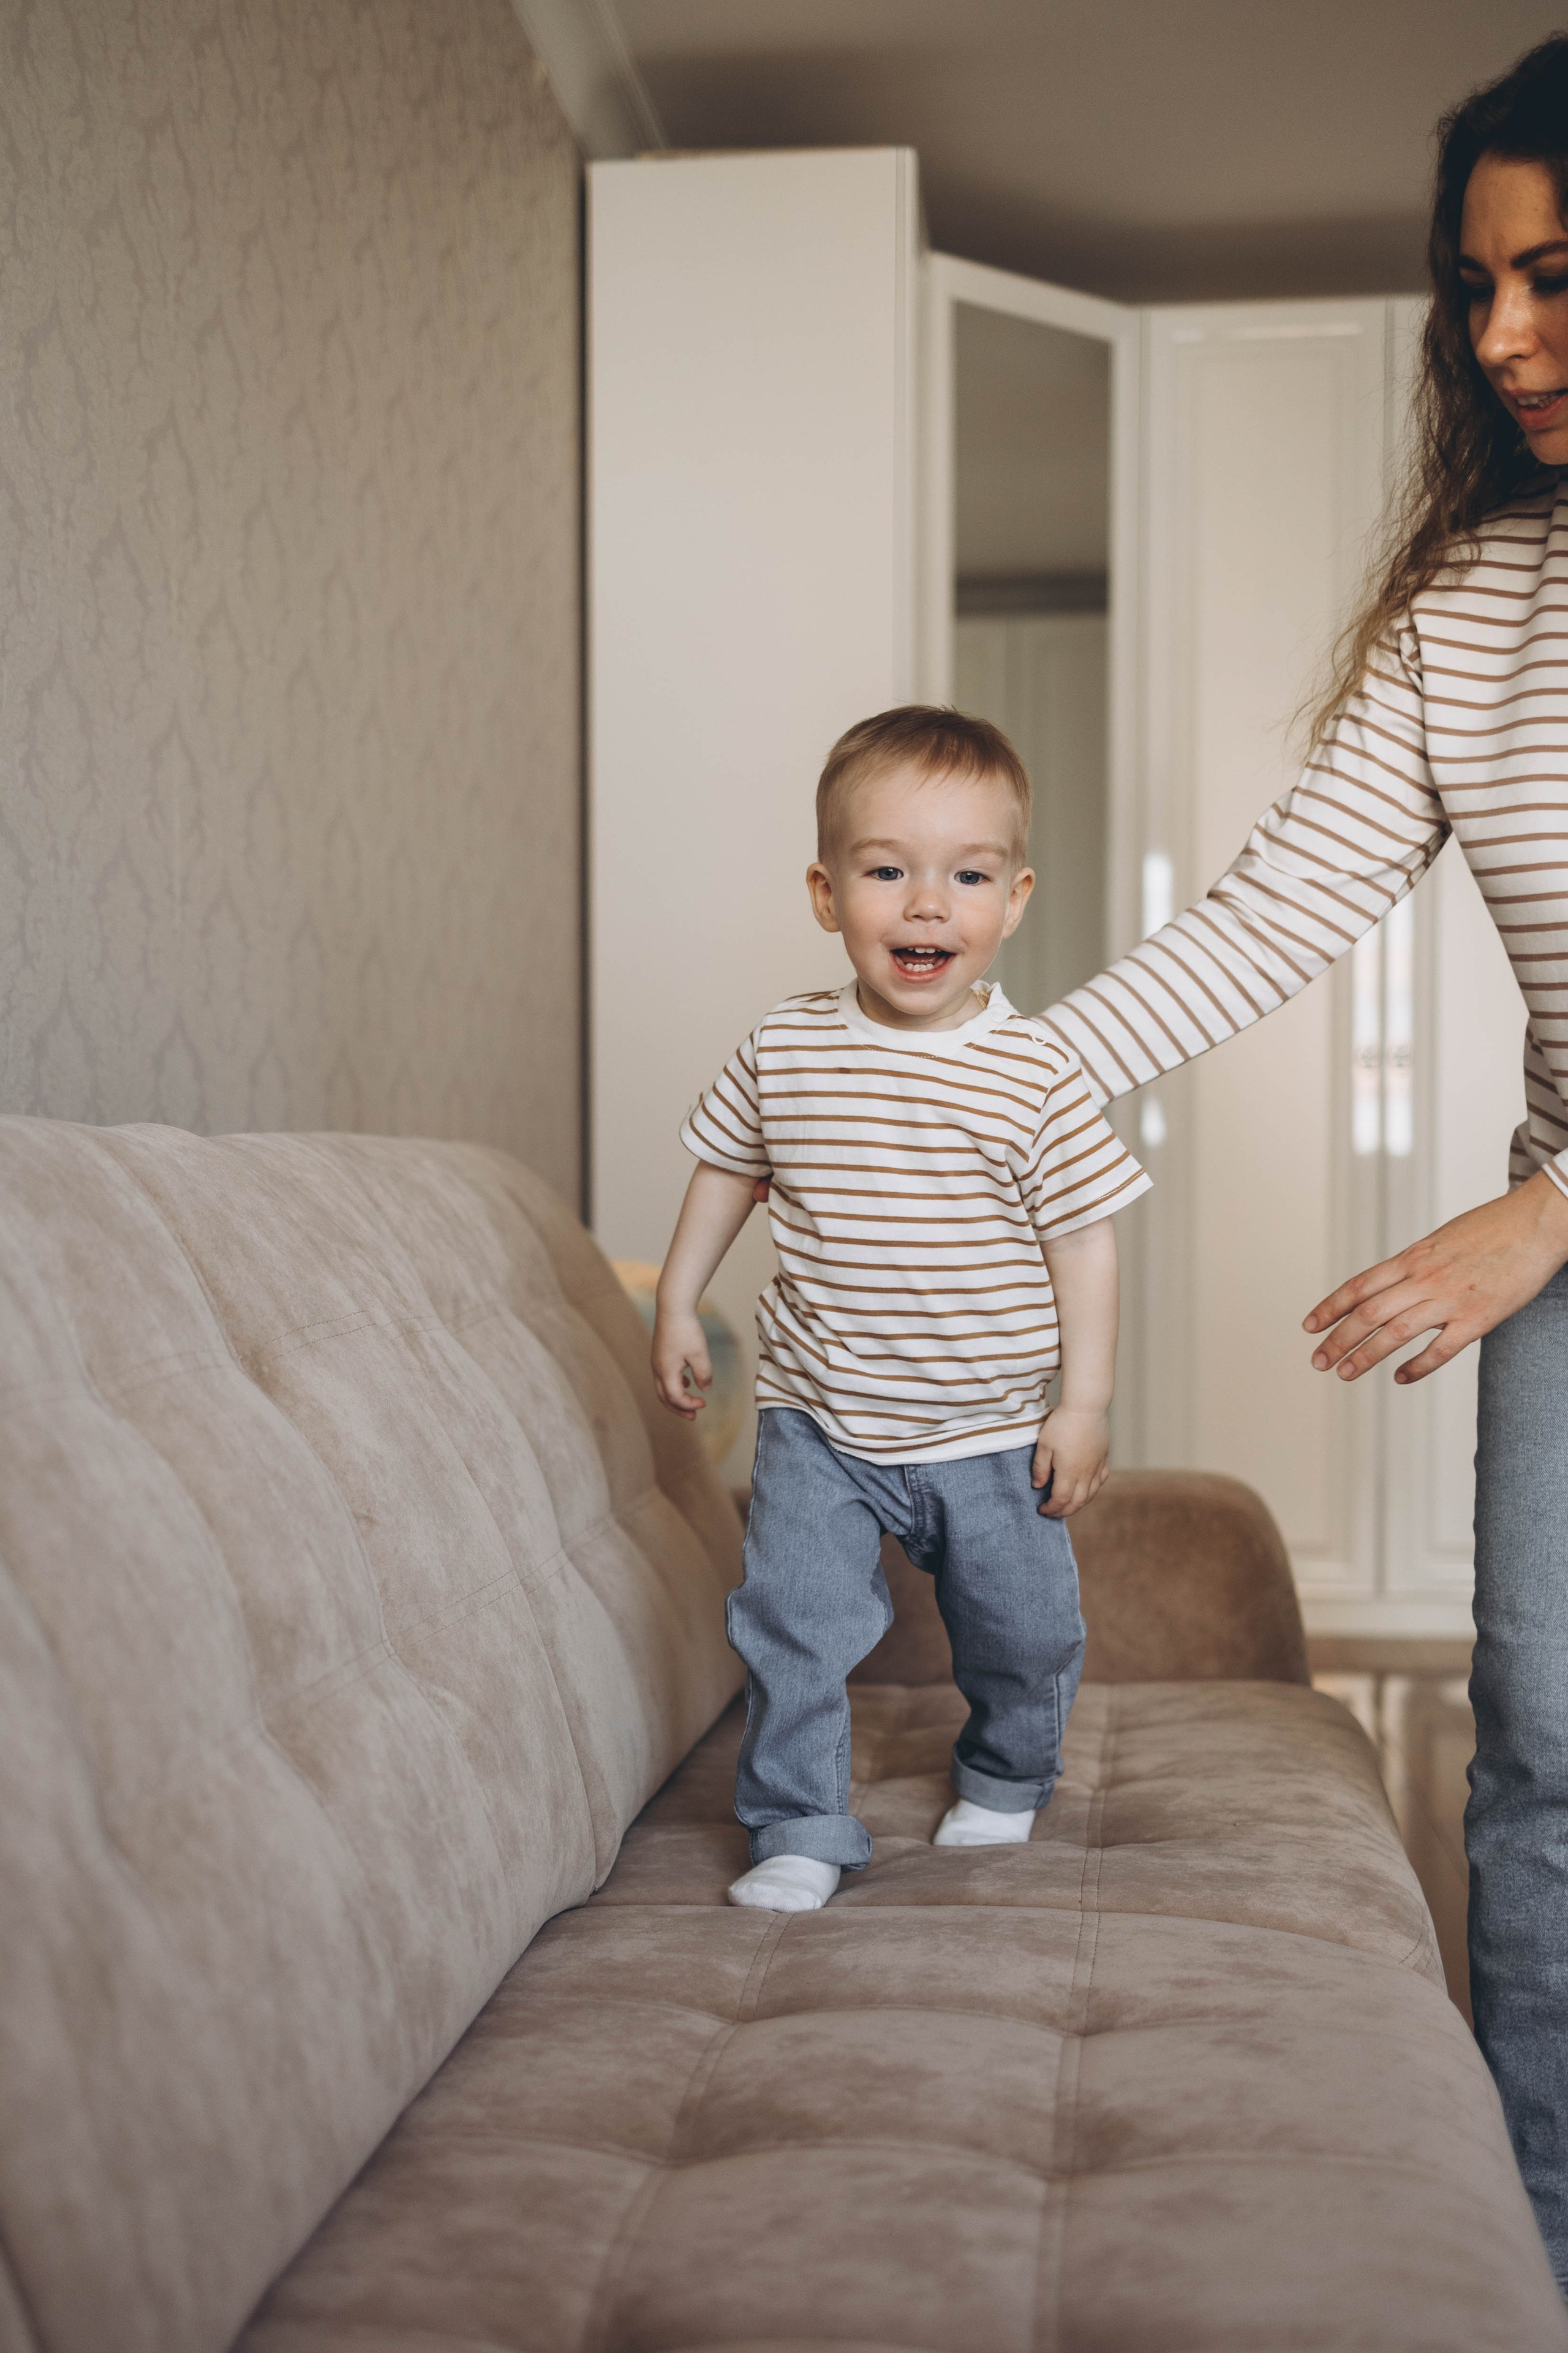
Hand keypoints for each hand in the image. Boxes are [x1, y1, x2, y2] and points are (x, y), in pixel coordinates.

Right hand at [651, 1307, 711, 1419]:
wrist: (673, 1307)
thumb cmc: (686, 1330)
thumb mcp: (700, 1354)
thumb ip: (703, 1374)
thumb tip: (704, 1389)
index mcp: (665, 1372)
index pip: (675, 1398)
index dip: (689, 1405)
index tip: (704, 1403)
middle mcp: (657, 1369)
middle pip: (664, 1398)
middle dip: (678, 1409)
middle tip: (693, 1417)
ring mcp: (656, 1362)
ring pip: (662, 1388)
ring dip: (675, 1398)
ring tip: (689, 1402)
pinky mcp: (659, 1354)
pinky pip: (663, 1376)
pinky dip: (673, 1384)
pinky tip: (686, 1380)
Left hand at [1032, 1406, 1108, 1517]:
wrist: (1086, 1407)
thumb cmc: (1062, 1423)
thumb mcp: (1044, 1445)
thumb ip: (1040, 1468)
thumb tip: (1038, 1486)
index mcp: (1069, 1472)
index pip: (1061, 1500)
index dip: (1051, 1509)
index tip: (1042, 1510)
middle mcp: (1085, 1473)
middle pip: (1077, 1502)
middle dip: (1064, 1511)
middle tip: (1053, 1512)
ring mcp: (1096, 1466)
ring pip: (1091, 1494)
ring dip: (1079, 1504)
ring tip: (1067, 1504)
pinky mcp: (1103, 1458)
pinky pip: (1100, 1480)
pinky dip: (1092, 1490)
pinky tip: (1086, 1488)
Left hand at [1303, 1169, 1567, 1384]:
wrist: (1537, 1224)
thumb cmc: (1492, 1228)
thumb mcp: (1441, 1239)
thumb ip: (1415, 1263)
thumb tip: (1394, 1281)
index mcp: (1412, 1258)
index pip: (1359, 1286)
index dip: (1330, 1308)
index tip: (1309, 1326)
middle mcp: (1424, 1278)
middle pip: (1367, 1313)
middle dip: (1337, 1339)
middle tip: (1317, 1361)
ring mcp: (1450, 1300)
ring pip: (1395, 1333)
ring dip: (1365, 1355)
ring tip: (1345, 1373)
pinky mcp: (1478, 1318)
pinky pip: (1441, 1350)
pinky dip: (1418, 1367)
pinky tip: (1401, 1378)